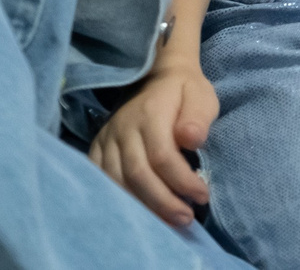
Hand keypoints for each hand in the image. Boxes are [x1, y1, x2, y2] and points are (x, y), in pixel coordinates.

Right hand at [90, 61, 218, 225]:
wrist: (156, 77)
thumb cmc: (185, 92)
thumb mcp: (201, 96)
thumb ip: (198, 117)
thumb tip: (191, 140)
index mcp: (150, 114)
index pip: (162, 155)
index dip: (182, 181)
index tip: (202, 195)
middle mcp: (123, 128)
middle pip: (137, 174)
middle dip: (162, 202)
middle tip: (185, 218)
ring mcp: (106, 139)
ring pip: (116, 182)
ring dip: (141, 207)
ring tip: (167, 223)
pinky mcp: (97, 149)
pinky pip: (100, 180)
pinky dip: (117, 200)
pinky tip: (136, 214)